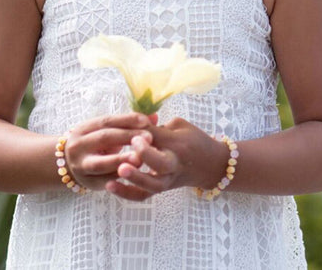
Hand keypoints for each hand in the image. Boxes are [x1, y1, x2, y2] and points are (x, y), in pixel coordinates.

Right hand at [62, 112, 154, 191]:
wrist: (68, 165)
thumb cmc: (95, 144)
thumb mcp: (106, 131)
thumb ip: (128, 124)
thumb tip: (153, 116)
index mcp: (83, 129)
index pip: (106, 121)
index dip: (127, 120)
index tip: (146, 120)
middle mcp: (79, 146)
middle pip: (104, 138)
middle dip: (127, 137)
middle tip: (149, 137)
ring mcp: (81, 166)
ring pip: (101, 163)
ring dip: (121, 160)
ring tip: (140, 158)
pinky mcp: (88, 183)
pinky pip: (105, 181)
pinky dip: (120, 177)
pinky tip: (134, 174)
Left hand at [106, 117, 229, 200]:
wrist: (211, 165)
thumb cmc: (194, 140)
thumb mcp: (180, 126)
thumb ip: (158, 127)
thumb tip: (134, 126)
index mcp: (180, 144)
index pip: (162, 138)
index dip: (147, 132)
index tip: (134, 129)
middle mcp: (175, 164)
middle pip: (161, 163)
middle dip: (146, 155)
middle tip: (131, 146)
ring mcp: (168, 179)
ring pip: (152, 185)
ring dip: (134, 179)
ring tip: (117, 171)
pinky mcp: (161, 189)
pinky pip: (144, 195)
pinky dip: (127, 193)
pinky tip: (110, 186)